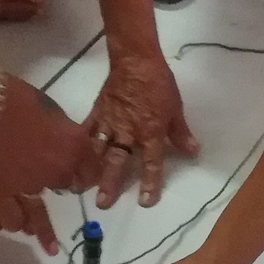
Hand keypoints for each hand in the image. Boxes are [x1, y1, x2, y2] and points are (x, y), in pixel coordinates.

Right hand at [0, 76, 105, 194]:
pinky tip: (5, 170)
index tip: (77, 163)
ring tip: (21, 166)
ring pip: (41, 191)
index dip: (85, 168)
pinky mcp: (7, 192)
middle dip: (61, 176)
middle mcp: (58, 172)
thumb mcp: (51, 109)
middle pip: (68, 184)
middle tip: (46, 162)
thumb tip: (64, 140)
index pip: (93, 171)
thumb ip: (63, 131)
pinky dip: (15, 186)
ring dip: (37, 182)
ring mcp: (32, 185)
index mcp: (75, 147)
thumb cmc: (15, 98)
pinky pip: (18, 195)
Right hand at [85, 50, 198, 208]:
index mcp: (150, 132)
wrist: (135, 59)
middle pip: (118, 162)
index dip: (150, 183)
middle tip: (103, 203)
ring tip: (79, 186)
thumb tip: (193, 152)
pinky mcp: (97, 112)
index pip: (152, 162)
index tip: (145, 202)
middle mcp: (128, 132)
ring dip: (89, 169)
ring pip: (98, 150)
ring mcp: (110, 122)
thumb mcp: (175, 109)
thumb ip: (181, 133)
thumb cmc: (159, 84)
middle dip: (110, 183)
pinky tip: (69, 156)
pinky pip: (87, 130)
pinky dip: (79, 144)